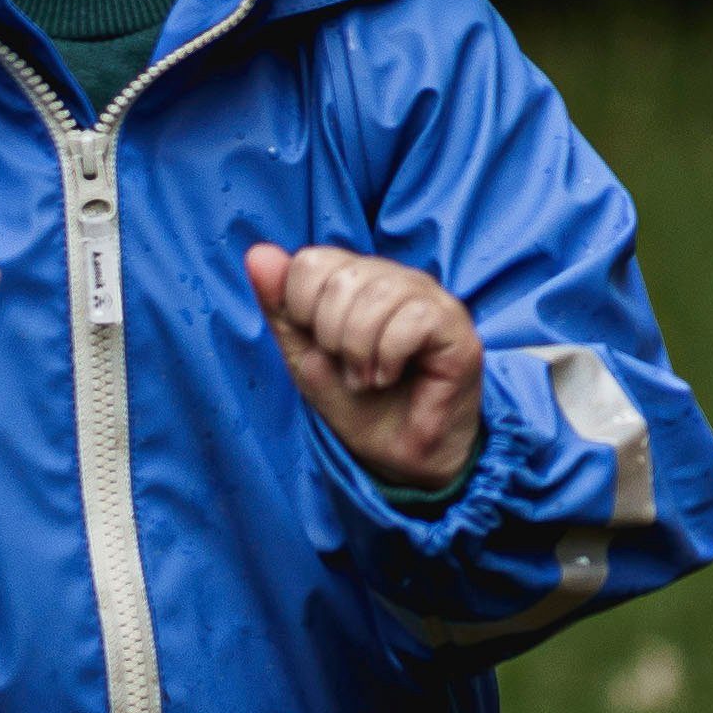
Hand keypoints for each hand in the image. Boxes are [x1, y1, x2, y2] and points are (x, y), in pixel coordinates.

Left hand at [248, 241, 482, 489]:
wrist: (403, 458)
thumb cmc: (362, 409)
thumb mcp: (306, 360)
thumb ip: (282, 310)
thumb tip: (258, 253)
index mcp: (358, 279)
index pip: (312, 261)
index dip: (302, 310)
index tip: (321, 347)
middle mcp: (395, 278)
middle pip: (340, 278)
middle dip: (330, 336)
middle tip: (348, 370)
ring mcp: (429, 297)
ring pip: (376, 294)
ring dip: (359, 350)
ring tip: (367, 378)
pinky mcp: (454, 323)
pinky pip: (410, 319)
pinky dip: (389, 357)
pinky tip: (392, 376)